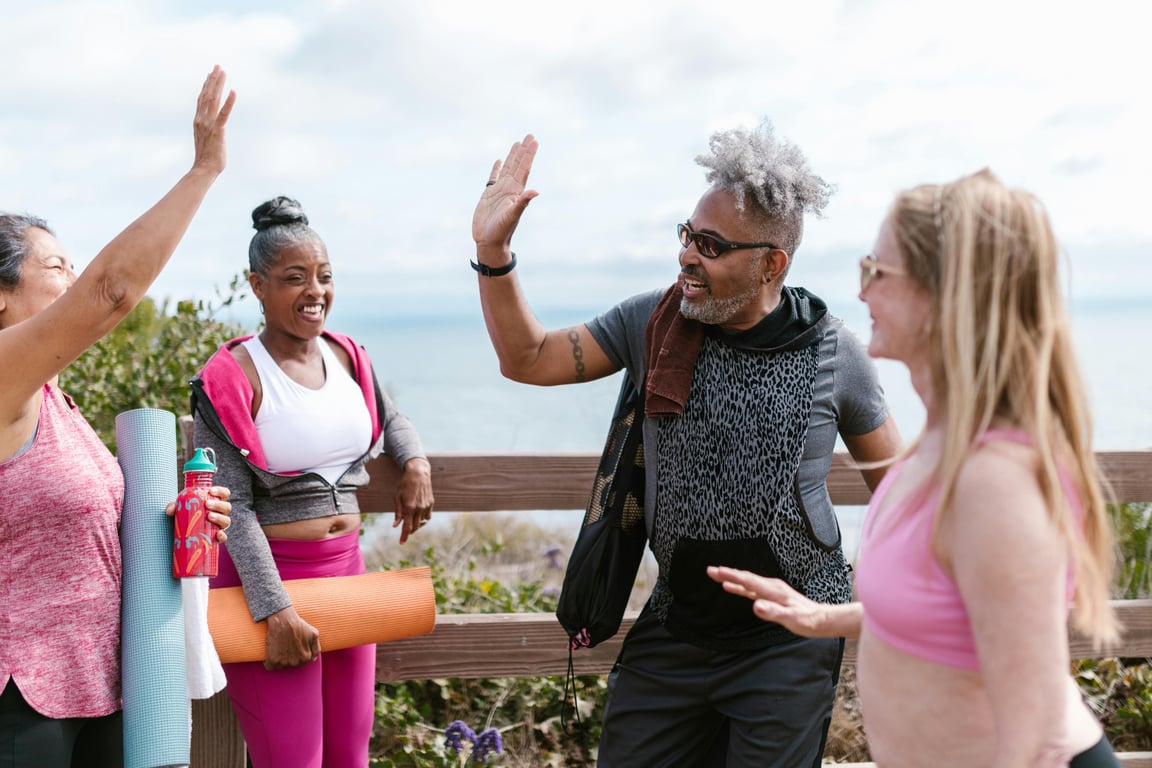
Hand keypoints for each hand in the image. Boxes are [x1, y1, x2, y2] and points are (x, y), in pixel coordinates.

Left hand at [164, 485, 231, 543]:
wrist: (184, 534)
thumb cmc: (185, 516)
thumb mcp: (180, 509)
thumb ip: (175, 507)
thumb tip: (169, 510)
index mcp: (215, 502)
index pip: (224, 494)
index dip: (220, 491)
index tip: (211, 491)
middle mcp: (220, 513)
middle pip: (226, 507)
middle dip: (218, 505)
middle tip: (207, 504)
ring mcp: (219, 525)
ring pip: (226, 520)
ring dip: (219, 517)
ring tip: (209, 516)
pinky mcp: (216, 537)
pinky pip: (223, 537)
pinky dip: (222, 536)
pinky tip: (217, 534)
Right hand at [191, 65, 235, 176]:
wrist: (203, 169)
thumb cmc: (207, 158)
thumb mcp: (205, 139)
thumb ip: (207, 130)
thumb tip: (212, 128)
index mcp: (198, 121)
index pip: (202, 99)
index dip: (206, 85)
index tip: (210, 74)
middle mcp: (201, 119)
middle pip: (207, 95)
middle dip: (213, 80)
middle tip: (218, 66)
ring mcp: (209, 124)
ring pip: (213, 100)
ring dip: (218, 84)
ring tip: (223, 72)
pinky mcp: (218, 131)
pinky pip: (224, 114)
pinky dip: (229, 102)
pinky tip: (233, 91)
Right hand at [264, 606, 320, 669]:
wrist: (283, 620)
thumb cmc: (299, 625)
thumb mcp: (314, 634)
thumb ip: (316, 649)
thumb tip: (313, 659)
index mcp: (306, 658)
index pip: (301, 662)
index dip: (297, 654)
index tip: (293, 647)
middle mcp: (295, 663)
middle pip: (291, 665)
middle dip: (289, 658)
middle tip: (286, 646)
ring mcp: (283, 663)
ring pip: (281, 666)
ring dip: (280, 660)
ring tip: (279, 647)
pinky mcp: (272, 660)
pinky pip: (269, 667)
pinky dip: (269, 662)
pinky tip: (272, 653)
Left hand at [395, 457, 433, 543]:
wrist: (418, 473)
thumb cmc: (405, 484)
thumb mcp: (397, 497)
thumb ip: (397, 512)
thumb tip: (396, 525)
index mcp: (409, 507)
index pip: (407, 526)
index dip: (404, 536)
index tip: (401, 542)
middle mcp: (419, 508)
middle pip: (415, 527)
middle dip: (410, 531)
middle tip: (404, 532)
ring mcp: (426, 506)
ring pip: (422, 522)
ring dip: (416, 524)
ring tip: (410, 521)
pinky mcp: (431, 503)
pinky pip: (427, 516)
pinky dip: (422, 518)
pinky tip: (417, 514)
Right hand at [471, 134, 539, 250]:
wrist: (489, 242)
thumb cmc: (501, 231)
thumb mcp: (512, 216)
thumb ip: (522, 203)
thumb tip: (536, 192)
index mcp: (516, 192)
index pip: (524, 169)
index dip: (529, 155)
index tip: (534, 141)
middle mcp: (509, 189)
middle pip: (518, 165)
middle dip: (524, 151)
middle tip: (530, 136)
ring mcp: (499, 192)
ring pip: (507, 169)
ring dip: (513, 156)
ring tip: (517, 143)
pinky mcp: (488, 196)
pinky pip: (493, 178)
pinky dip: (496, 169)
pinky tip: (499, 161)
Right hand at [706, 565, 828, 636]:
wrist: (822, 619)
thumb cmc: (807, 621)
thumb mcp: (791, 619)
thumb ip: (773, 612)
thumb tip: (755, 606)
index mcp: (773, 590)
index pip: (748, 581)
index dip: (731, 576)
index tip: (716, 571)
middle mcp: (771, 586)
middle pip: (746, 578)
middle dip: (727, 573)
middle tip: (710, 570)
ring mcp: (772, 590)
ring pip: (747, 581)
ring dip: (732, 578)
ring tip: (716, 575)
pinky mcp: (772, 595)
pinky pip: (752, 588)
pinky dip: (740, 586)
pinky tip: (732, 587)